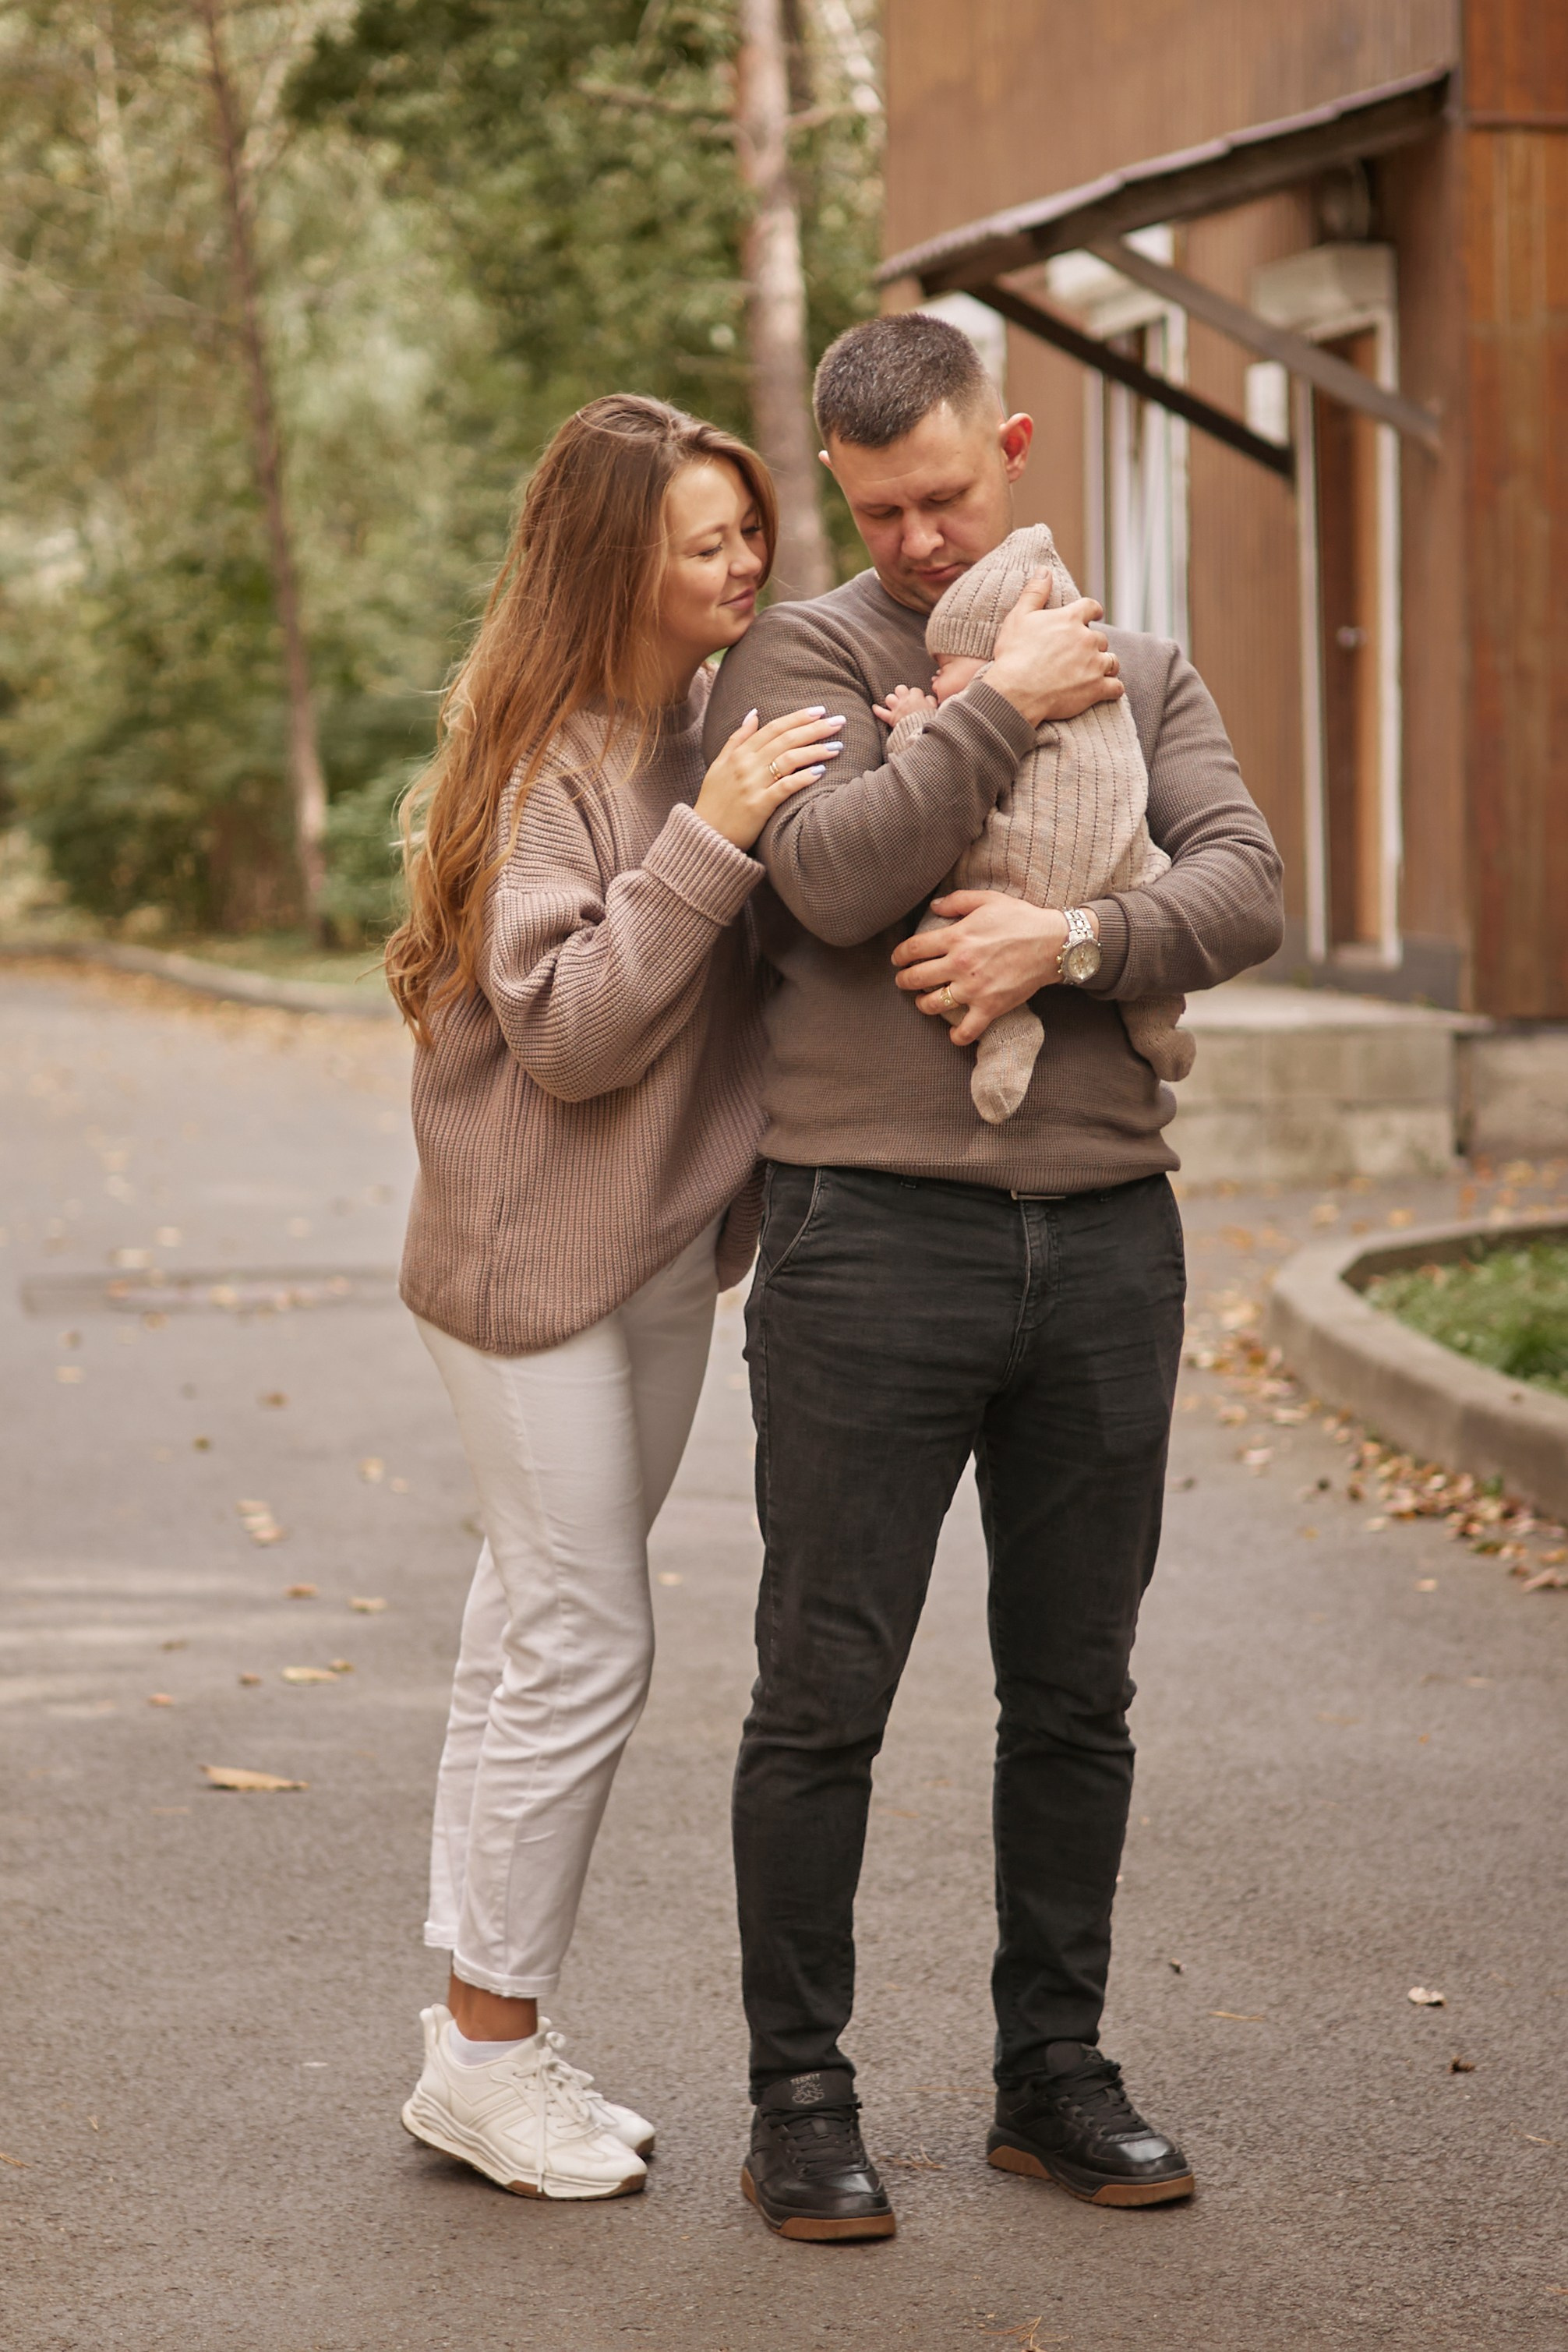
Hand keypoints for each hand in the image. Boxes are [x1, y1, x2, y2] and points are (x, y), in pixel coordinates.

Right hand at [693, 705, 844, 849]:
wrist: (704, 835)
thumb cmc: (714, 801)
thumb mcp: (719, 764)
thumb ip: (737, 739)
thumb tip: (753, 714)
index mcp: (739, 754)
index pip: (773, 728)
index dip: (798, 717)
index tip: (820, 711)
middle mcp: (746, 765)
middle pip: (786, 739)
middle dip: (815, 728)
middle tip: (839, 722)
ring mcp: (752, 785)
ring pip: (789, 759)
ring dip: (816, 751)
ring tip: (838, 747)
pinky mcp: (758, 806)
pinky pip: (785, 787)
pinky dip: (803, 778)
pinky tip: (821, 772)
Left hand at [872, 683, 937, 727]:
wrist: (920, 733)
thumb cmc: (929, 721)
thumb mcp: (934, 709)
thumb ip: (931, 701)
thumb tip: (928, 698)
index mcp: (916, 698)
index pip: (915, 690)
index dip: (916, 695)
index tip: (918, 700)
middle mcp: (905, 701)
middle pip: (900, 689)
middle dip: (902, 693)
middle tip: (905, 699)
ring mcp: (897, 709)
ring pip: (889, 698)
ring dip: (891, 700)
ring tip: (893, 704)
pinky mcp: (891, 718)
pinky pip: (881, 712)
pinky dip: (877, 710)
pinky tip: (874, 707)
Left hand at [890, 890, 1097, 1046]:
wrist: (1053, 943)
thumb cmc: (1021, 919)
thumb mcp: (988, 900)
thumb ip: (957, 901)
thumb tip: (933, 906)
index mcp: (957, 937)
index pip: (914, 948)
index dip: (900, 955)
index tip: (898, 959)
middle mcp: (960, 964)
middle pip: (916, 978)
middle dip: (904, 980)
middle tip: (904, 980)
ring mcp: (974, 989)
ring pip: (933, 1005)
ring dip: (923, 1004)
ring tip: (924, 1001)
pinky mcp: (990, 1007)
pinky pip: (967, 1030)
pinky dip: (957, 1036)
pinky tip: (953, 1033)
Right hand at [984, 572, 1123, 728]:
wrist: (1015, 694)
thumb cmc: (1014, 655)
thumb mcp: (1018, 617)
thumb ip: (1034, 592)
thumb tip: (1044, 570)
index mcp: (1069, 619)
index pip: (1091, 608)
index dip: (1093, 611)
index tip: (1094, 614)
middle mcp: (1087, 639)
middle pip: (1101, 639)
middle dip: (1093, 645)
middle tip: (1081, 654)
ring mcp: (1094, 665)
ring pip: (1111, 661)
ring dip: (1106, 665)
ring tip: (1095, 671)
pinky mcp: (1096, 689)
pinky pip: (1116, 687)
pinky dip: (1113, 688)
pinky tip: (1107, 690)